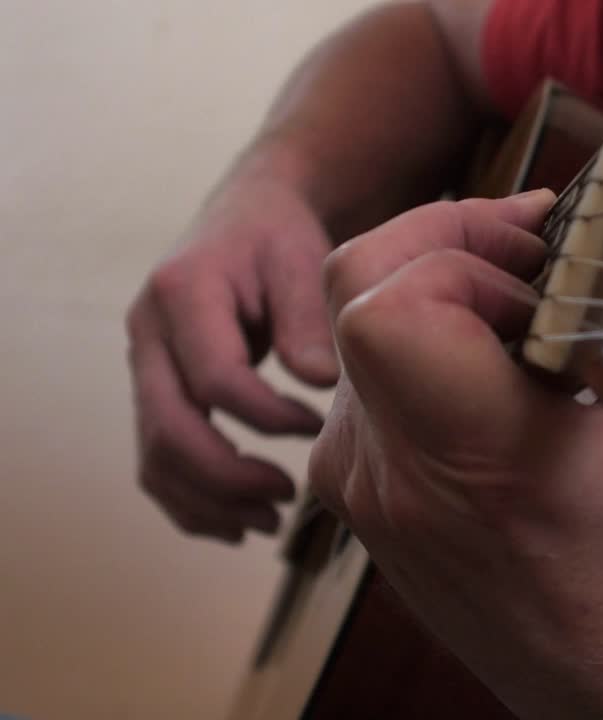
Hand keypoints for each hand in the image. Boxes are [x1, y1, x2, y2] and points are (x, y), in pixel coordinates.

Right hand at [127, 156, 339, 542]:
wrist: (248, 219)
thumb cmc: (281, 240)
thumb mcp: (303, 260)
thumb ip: (307, 318)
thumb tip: (313, 381)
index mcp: (182, 293)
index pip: (215, 379)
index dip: (269, 417)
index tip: (317, 426)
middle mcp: (148, 332)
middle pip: (168, 429)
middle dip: (229, 477)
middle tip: (288, 496)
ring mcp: (145, 366)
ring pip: (154, 456)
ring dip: (208, 501)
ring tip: (269, 522)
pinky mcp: (156, 391)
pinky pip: (157, 460)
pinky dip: (192, 500)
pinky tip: (238, 523)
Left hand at [309, 191, 602, 718]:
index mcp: (489, 460)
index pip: (387, 310)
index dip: (459, 253)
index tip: (538, 270)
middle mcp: (402, 476)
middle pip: (352, 290)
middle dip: (442, 237)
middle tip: (527, 245)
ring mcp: (370, 493)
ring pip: (351, 328)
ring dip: (433, 286)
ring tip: (523, 302)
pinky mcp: (367, 503)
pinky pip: (362, 383)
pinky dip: (422, 343)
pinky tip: (495, 357)